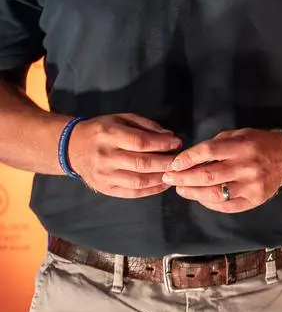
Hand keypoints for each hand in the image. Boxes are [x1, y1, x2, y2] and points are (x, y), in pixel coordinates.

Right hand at [66, 113, 181, 197]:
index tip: (177, 143)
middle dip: (165, 162)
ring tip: (174, 173)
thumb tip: (169, 136)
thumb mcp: (122, 119)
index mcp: (109, 135)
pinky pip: (131, 192)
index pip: (140, 142)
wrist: (72, 147)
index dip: (162, 144)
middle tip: (180, 160)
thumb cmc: (102, 130)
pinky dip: (150, 190)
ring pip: (137, 180)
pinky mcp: (104, 188)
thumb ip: (146, 126)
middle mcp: (105, 157)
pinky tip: (163, 184)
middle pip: (141, 163)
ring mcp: (103, 175)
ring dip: (160, 178)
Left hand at [164, 128, 281, 212]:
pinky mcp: (253, 200)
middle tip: (168, 178)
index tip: (173, 164)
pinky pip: (225, 206)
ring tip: (180, 189)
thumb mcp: (239, 135)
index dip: (187, 158)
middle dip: (183, 178)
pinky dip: (208, 203)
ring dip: (192, 192)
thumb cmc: (258, 143)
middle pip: (207, 175)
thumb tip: (188, 159)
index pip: (209, 152)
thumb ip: (216, 145)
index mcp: (242, 147)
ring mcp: (251, 186)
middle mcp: (247, 166)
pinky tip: (200, 197)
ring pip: (213, 193)